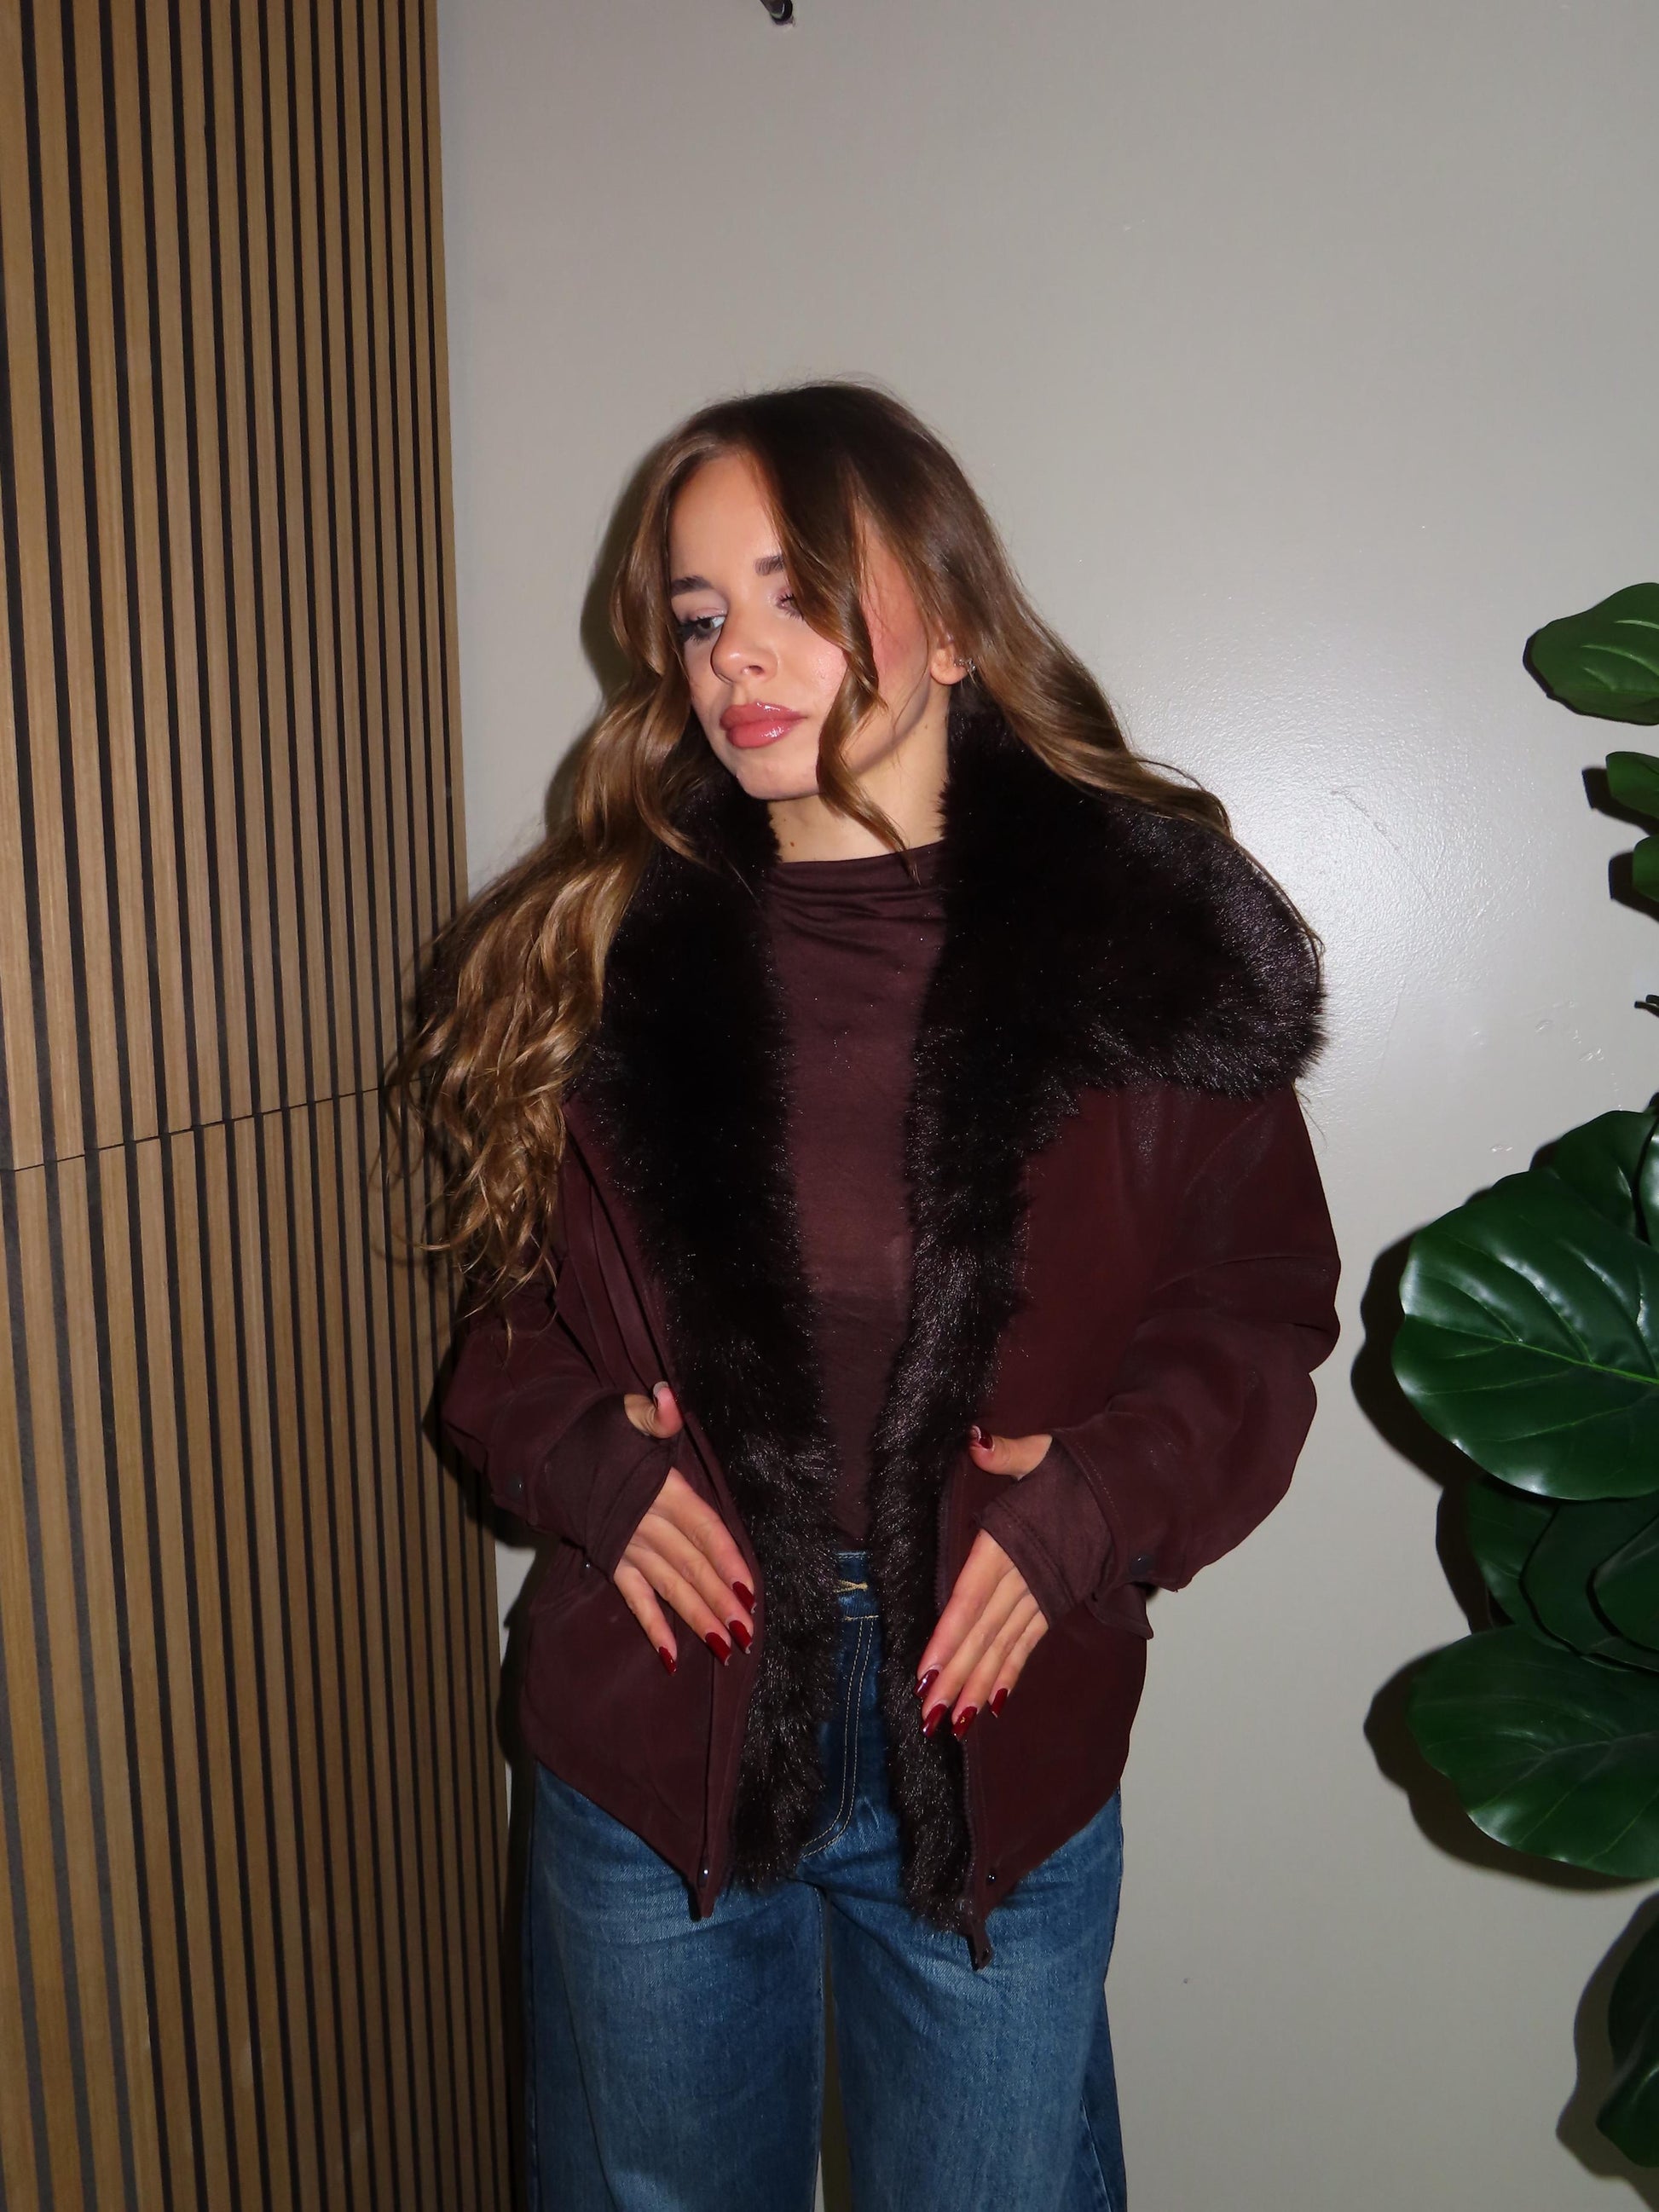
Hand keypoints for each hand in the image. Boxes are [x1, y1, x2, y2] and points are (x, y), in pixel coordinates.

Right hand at [614, 1383, 754, 1675]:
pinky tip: (669, 1655)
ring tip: (724, 1647)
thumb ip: (657, 1415)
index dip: (726, 1558)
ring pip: (669, 1586)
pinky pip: (633, 1596)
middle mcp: (646, 1522)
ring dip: (696, 1618)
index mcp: (662, 1489)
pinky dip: (651, 1624)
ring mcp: (627, 1544)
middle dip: (720, 1601)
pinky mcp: (610, 1558)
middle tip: (747, 1634)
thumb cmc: (599, 1431)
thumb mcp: (631, 1413)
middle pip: (691, 1566)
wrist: (550, 1449)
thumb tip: (668, 1397)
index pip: (703, 1527)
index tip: (748, 1589)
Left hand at [913, 1427, 1052, 1737]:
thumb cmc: (1077, 1471)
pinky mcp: (1053, 1603)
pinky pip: (1027, 1644)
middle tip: (929, 1717)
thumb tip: (976, 1442)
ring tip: (953, 1725)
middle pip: (983, 1634)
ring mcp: (1040, 1594)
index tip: (927, 1671)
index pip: (972, 1596)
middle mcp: (1024, 1576)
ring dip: (978, 1687)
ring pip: (1004, 1648)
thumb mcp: (1042, 1453)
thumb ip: (1008, 1453)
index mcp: (1010, 1542)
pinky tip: (993, 1705)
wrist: (1130, 1490)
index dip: (950, 1636)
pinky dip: (1010, 1673)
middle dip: (956, 1678)